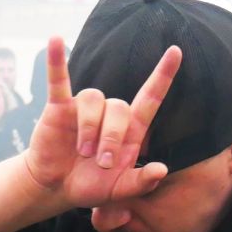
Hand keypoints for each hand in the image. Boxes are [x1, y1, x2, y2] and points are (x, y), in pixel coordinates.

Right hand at [23, 37, 181, 209]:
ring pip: (94, 99)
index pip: (150, 97)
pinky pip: (59, 80)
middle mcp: (108, 114)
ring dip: (90, 127)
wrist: (57, 189)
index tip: (176, 52)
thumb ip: (142, 183)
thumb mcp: (120, 191)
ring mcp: (83, 109)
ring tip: (82, 152)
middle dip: (112, 137)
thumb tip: (161, 169)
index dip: (163, 75)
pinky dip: (56, 62)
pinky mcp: (59, 108)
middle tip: (102, 163)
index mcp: (129, 130)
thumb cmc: (92, 186)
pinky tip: (55, 41)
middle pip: (120, 107)